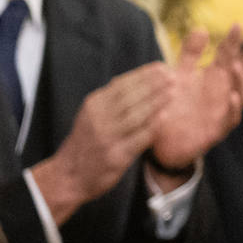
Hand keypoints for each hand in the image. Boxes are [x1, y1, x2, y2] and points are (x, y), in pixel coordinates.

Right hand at [30, 63, 170, 223]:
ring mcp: (107, 137)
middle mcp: (98, 118)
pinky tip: (165, 118)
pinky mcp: (116, 155)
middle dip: (154, 85)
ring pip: (136, 115)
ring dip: (157, 102)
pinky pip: (139, 138)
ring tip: (173, 93)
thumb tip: (132, 79)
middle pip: (130, 97)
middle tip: (173, 77)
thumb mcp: (90, 116)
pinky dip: (153, 127)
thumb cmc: (86, 143)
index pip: (121, 84)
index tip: (162, 67)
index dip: (143, 75)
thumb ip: (110, 100)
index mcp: (93, 105)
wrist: (69, 175)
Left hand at [149, 26, 242, 173]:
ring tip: (234, 65)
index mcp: (214, 78)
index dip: (234, 41)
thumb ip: (190, 54)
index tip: (236, 24)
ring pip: (240, 95)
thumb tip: (201, 28)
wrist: (160, 140)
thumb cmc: (175, 105)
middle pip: (241, 73)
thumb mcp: (180, 75)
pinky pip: (229, 120)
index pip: (228, 56)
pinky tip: (231, 96)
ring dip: (240, 80)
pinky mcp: (215, 131)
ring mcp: (221, 112)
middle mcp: (222, 93)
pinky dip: (232, 108)